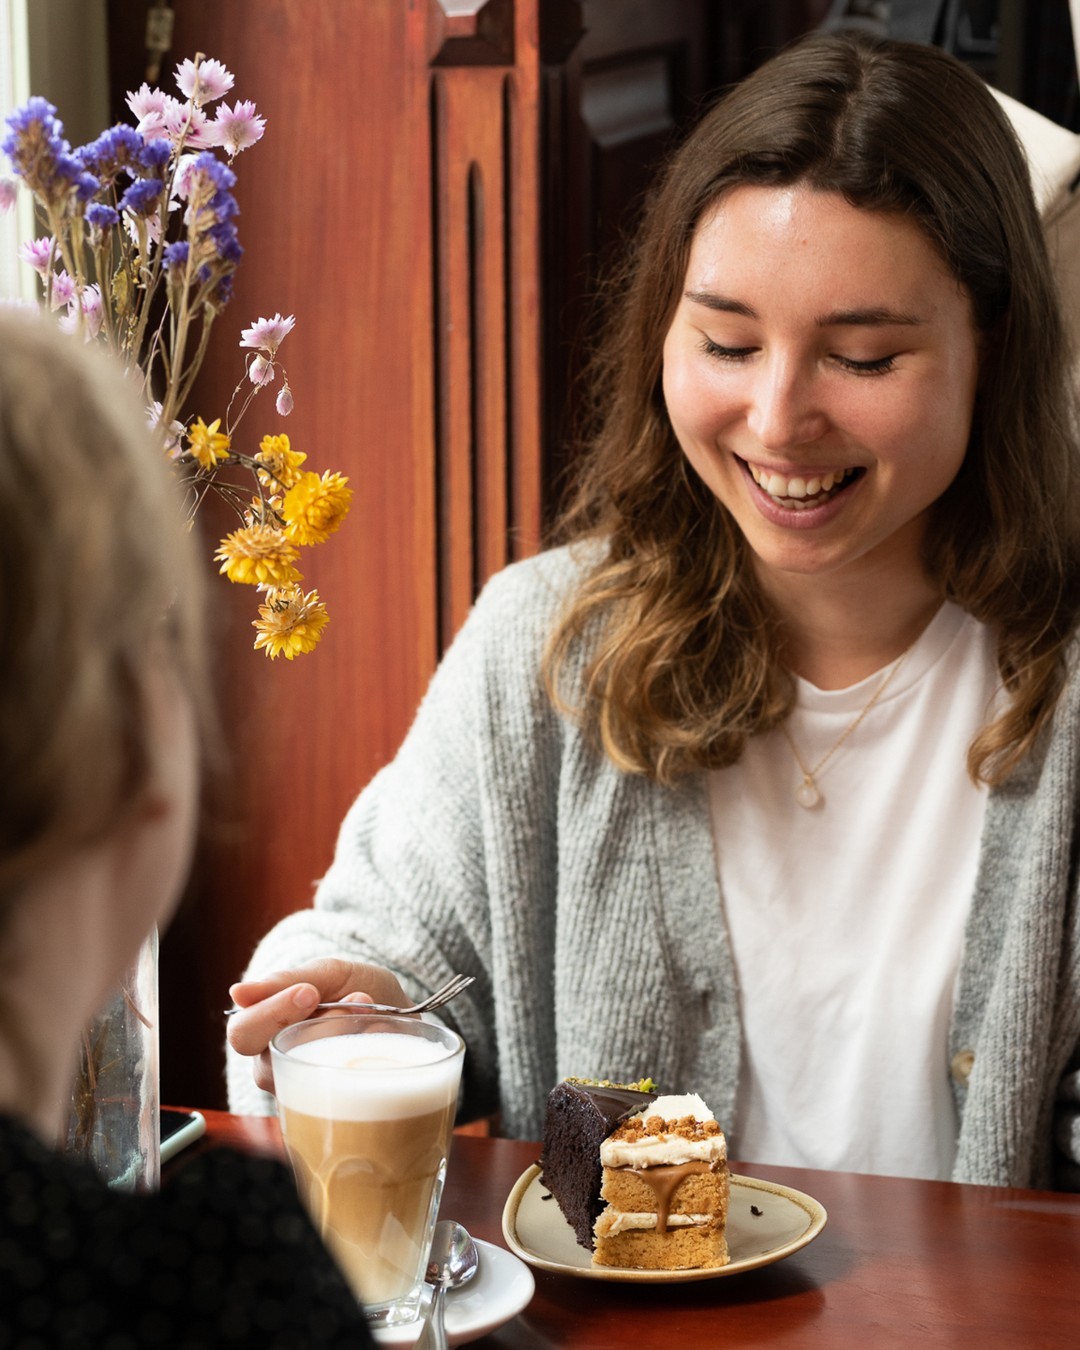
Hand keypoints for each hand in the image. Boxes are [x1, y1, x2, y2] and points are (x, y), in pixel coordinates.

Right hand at [226, 957, 409, 1095]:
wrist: (398, 1008)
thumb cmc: (352, 987)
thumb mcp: (326, 973)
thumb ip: (284, 981)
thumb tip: (237, 993)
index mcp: (260, 1027)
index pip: (242, 1033)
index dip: (272, 1013)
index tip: (310, 992)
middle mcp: (272, 1063)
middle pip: (268, 1065)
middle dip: (318, 1031)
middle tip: (354, 1001)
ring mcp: (299, 1089)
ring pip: (306, 1080)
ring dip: (346, 1042)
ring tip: (373, 1014)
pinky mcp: (330, 1107)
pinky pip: (339, 1095)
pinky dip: (365, 1061)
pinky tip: (381, 1038)